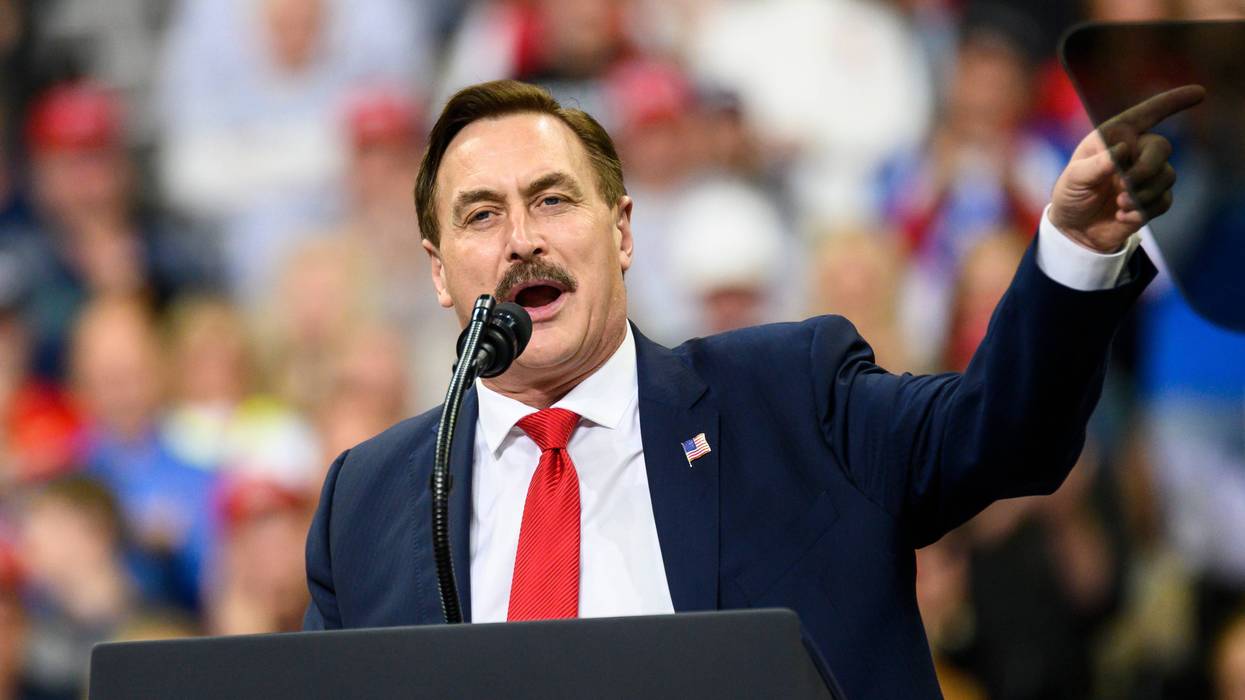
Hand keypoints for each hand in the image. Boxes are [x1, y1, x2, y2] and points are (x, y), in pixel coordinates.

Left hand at [1050, 85, 1204, 252]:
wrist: (1074, 229)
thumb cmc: (1070, 195)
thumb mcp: (1074, 179)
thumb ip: (1096, 164)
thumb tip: (1124, 148)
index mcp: (1114, 138)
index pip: (1146, 114)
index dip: (1173, 101)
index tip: (1199, 92)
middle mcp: (1134, 152)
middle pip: (1162, 148)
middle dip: (1147, 168)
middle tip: (1124, 185)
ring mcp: (1146, 176)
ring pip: (1167, 176)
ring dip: (1143, 193)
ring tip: (1119, 203)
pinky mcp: (1152, 199)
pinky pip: (1164, 200)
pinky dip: (1144, 210)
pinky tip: (1122, 216)